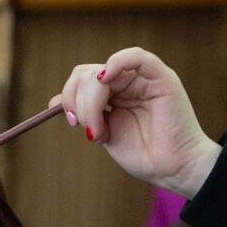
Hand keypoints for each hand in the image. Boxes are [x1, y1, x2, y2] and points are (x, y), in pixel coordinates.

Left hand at [58, 47, 221, 195]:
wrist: (173, 169)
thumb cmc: (144, 155)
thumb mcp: (105, 132)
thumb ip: (84, 113)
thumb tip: (53, 101)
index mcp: (114, 93)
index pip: (81, 80)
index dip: (69, 97)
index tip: (70, 121)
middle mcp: (127, 82)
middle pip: (86, 75)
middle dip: (78, 102)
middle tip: (89, 129)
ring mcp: (143, 78)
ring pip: (102, 72)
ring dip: (91, 103)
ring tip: (101, 131)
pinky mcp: (162, 78)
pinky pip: (138, 57)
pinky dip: (117, 61)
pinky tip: (106, 78)